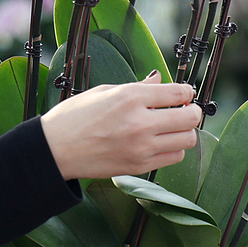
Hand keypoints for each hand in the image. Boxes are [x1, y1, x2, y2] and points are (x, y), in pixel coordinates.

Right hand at [38, 74, 202, 180]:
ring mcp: (141, 147)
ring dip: (184, 131)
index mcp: (130, 97)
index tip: (183, 94)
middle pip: (190, 117)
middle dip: (192, 111)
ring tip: (171, 128)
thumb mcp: (104, 91)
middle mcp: (140, 122)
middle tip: (183, 110)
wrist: (55, 149)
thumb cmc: (74, 117)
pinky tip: (161, 142)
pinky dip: (173, 148)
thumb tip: (158, 80)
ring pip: (187, 139)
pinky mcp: (139, 166)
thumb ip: (138, 87)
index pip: (179, 92)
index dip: (186, 92)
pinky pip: (174, 157)